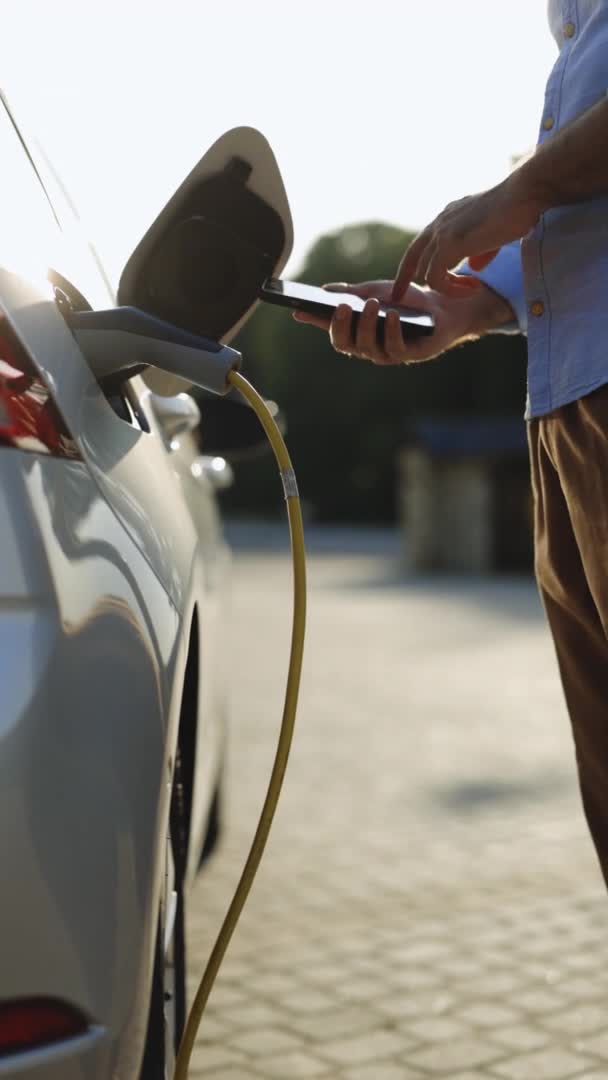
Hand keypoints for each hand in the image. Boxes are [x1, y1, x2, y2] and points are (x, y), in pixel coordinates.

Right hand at [292, 279, 513, 365]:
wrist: (442, 307)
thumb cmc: (406, 301)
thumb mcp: (375, 291)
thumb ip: (351, 293)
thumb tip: (324, 291)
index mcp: (357, 333)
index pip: (331, 330)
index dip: (315, 322)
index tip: (299, 310)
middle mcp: (368, 347)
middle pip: (345, 343)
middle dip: (341, 326)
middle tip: (342, 306)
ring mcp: (387, 353)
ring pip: (367, 347)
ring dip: (367, 325)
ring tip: (371, 305)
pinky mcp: (408, 355)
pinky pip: (394, 348)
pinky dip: (391, 331)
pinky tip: (391, 316)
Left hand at [392, 171, 545, 300]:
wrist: (524, 194)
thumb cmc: (516, 210)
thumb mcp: (493, 233)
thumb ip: (480, 250)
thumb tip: (473, 267)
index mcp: (447, 217)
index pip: (419, 246)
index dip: (407, 269)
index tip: (400, 290)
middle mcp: (439, 223)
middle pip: (414, 260)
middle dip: (412, 283)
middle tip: (414, 304)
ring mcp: (442, 233)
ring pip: (426, 273)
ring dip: (448, 289)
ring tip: (472, 289)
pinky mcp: (449, 244)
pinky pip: (436, 278)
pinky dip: (452, 289)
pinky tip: (474, 288)